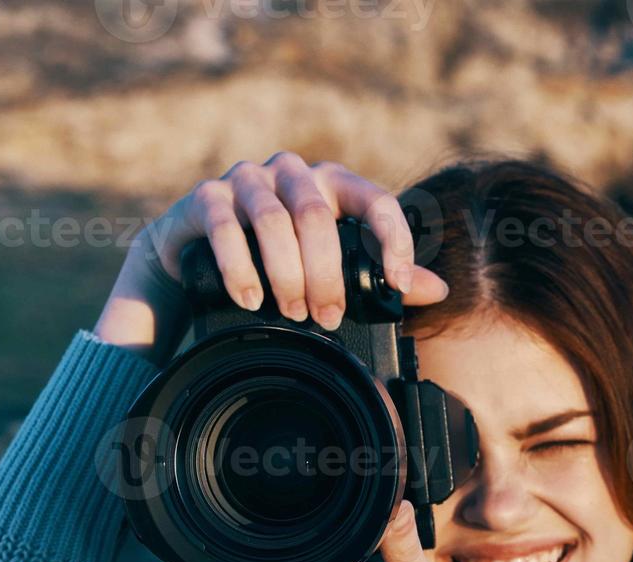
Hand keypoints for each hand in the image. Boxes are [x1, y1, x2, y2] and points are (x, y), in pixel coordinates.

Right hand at [92, 152, 449, 361]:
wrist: (194, 254)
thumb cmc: (275, 260)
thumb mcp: (332, 266)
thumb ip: (382, 275)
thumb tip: (438, 290)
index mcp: (332, 185)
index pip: (374, 200)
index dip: (391, 239)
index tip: (396, 283)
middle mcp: (292, 173)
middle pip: (317, 217)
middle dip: (325, 274)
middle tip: (327, 318)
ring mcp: (247, 179)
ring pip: (273, 221)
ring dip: (285, 273)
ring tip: (292, 313)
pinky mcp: (206, 197)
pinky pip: (226, 227)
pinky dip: (240, 267)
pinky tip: (250, 299)